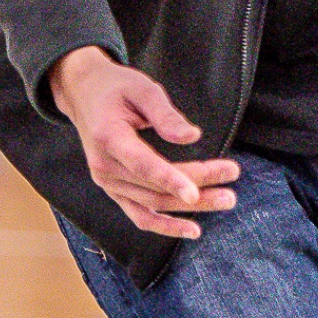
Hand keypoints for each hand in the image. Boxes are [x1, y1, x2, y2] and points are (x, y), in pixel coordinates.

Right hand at [49, 46, 239, 238]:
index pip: (142, 165)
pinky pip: (139, 215)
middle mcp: (105, 167)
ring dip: (189, 208)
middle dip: (197, 185)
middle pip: (154, 186)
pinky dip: (164, 225)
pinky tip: (191, 230)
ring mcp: (108, 183)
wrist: (84, 94)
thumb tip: (192, 137)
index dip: (170, 180)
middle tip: (232, 176)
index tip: (195, 191)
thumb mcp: (141, 88)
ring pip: (152, 203)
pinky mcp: (114, 190)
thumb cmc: (115, 87)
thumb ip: (165, 114)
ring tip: (226, 200)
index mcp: (109, 138)